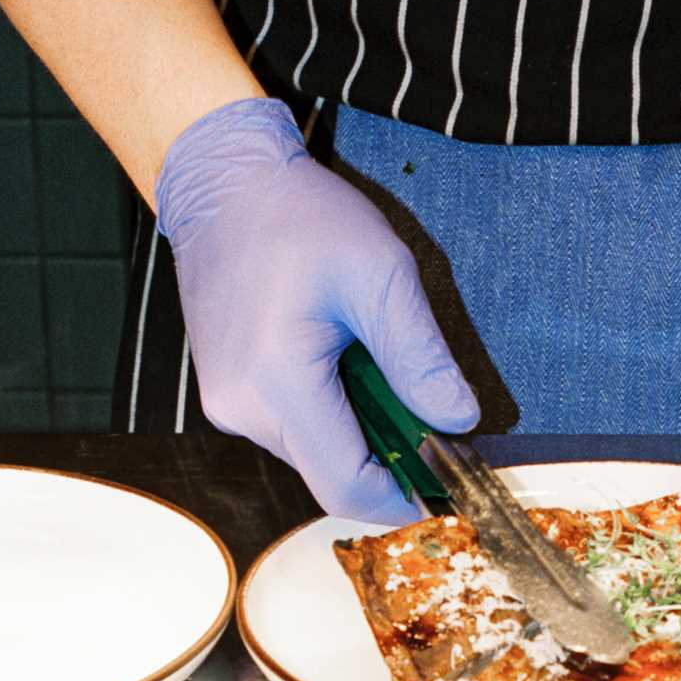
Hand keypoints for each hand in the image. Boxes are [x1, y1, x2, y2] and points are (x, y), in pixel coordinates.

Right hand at [156, 97, 477, 521]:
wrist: (222, 182)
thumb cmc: (301, 217)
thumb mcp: (381, 275)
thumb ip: (420, 357)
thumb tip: (458, 421)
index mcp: (277, 381)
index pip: (345, 485)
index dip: (401, 497)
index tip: (446, 482)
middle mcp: (240, 407)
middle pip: (330, 475)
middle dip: (387, 459)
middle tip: (430, 416)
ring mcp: (225, 403)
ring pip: (311, 454)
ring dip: (357, 432)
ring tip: (379, 369)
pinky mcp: (224, 393)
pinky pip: (289, 428)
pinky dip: (329, 413)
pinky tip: (344, 363)